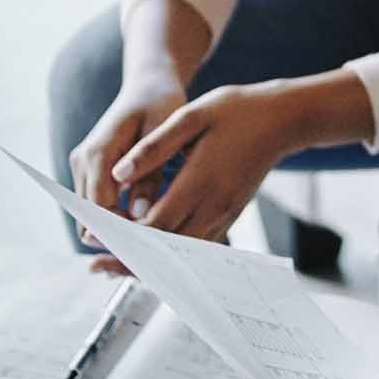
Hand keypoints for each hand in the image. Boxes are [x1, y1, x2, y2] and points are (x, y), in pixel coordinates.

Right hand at [69, 77, 186, 249]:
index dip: (121, 232)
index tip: (150, 248)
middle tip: (154, 252)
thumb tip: (140, 217)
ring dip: (116, 230)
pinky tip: (146, 222)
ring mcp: (82, 166)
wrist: (148, 83)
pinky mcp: (89, 170)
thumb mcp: (163, 135)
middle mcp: (82, 161)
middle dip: (118, 237)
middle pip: (89, 218)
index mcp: (97, 152)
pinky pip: (96, 205)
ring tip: (153, 239)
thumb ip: (149, 176)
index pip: (98, 208)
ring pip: (90, 217)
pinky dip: (116, 218)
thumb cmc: (160, 104)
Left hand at [109, 81, 319, 244]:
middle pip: (167, 248)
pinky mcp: (229, 215)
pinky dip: (171, 252)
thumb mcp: (191, 116)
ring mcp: (224, 214)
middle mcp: (214, 205)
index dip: (124, 236)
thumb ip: (154, 146)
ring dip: (149, 261)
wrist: (282, 119)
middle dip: (130, 260)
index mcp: (201, 181)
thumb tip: (118, 173)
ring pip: (182, 253)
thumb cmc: (235, 112)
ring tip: (113, 263)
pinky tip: (149, 249)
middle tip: (96, 266)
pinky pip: (197, 244)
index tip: (96, 239)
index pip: (157, 223)